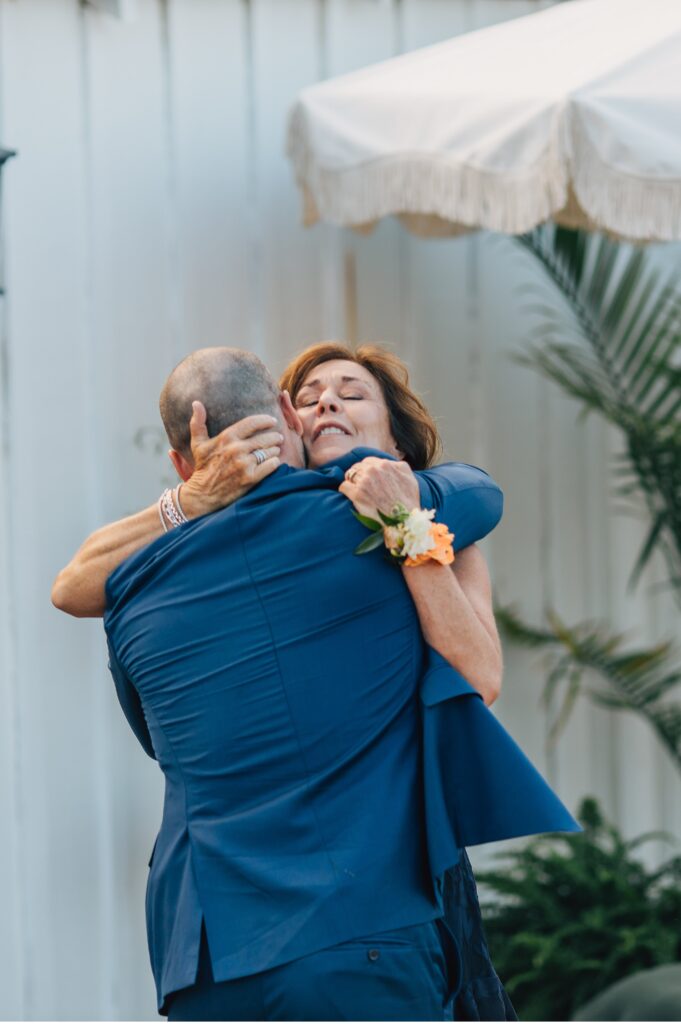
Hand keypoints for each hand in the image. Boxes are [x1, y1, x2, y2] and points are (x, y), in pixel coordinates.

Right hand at [180, 401, 282, 516]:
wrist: (203, 495)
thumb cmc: (203, 467)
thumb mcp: (198, 444)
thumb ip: (198, 422)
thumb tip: (196, 403)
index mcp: (226, 438)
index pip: (252, 423)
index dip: (265, 420)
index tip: (272, 421)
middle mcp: (236, 449)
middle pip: (264, 438)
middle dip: (274, 436)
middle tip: (278, 437)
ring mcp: (244, 464)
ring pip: (269, 451)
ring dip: (275, 450)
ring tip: (276, 449)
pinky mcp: (250, 478)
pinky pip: (271, 465)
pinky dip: (275, 462)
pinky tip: (274, 461)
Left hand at [338, 457, 419, 520]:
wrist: (404, 519)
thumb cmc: (408, 500)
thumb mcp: (409, 476)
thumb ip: (397, 465)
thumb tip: (388, 463)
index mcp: (384, 465)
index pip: (368, 461)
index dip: (367, 469)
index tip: (368, 477)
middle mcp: (373, 470)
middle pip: (357, 467)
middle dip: (358, 475)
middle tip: (361, 485)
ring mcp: (364, 482)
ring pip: (349, 475)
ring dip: (352, 482)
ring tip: (356, 490)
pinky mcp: (356, 494)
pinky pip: (343, 486)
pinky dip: (345, 490)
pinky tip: (350, 495)